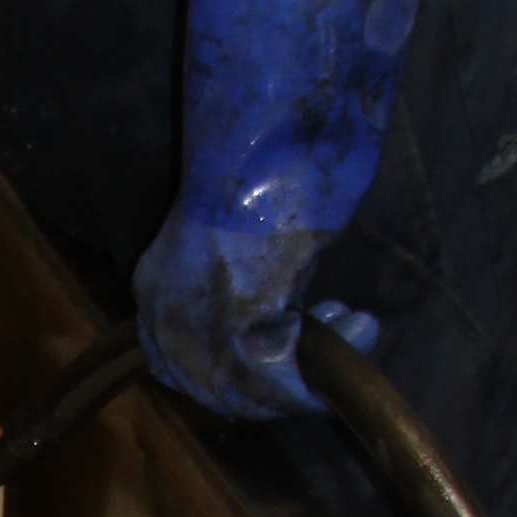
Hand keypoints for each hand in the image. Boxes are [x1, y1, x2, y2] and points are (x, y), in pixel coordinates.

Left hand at [135, 0, 429, 420]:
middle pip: (212, 385)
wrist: (265, 125)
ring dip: (305, 377)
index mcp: (159, 277)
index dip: (243, 369)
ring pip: (243, 391)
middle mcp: (164, 306)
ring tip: (354, 326)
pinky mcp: (232, 318)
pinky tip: (358, 323)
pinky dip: (320, 364)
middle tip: (335, 343)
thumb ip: (246, 260)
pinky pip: (273, 378)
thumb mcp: (243, 216)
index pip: (182, 360)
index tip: (298, 341)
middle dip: (279, 383)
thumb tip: (276, 276)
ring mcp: (193, 317)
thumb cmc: (263, 152)